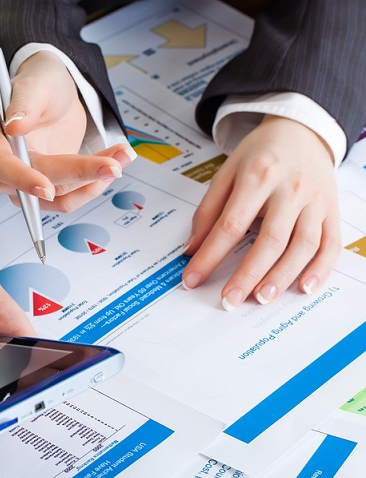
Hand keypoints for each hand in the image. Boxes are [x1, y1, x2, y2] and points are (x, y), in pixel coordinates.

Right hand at [0, 50, 135, 212]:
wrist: (55, 94)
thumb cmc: (41, 83)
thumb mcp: (38, 82)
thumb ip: (25, 102)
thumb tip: (14, 126)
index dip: (21, 177)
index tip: (48, 188)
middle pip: (28, 186)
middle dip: (74, 176)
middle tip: (112, 165)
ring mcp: (15, 179)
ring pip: (50, 199)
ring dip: (88, 182)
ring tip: (120, 157)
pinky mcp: (38, 188)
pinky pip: (64, 200)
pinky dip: (90, 186)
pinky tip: (109, 164)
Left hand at [182, 115, 340, 308]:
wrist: (302, 130)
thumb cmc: (261, 154)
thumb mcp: (227, 172)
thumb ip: (208, 210)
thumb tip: (192, 248)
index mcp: (258, 176)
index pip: (230, 224)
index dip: (210, 255)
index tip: (192, 278)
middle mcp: (291, 189)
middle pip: (270, 239)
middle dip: (248, 275)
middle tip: (229, 300)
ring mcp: (316, 201)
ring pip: (303, 245)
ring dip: (282, 276)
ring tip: (261, 298)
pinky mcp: (333, 210)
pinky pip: (331, 244)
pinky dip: (320, 269)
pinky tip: (303, 288)